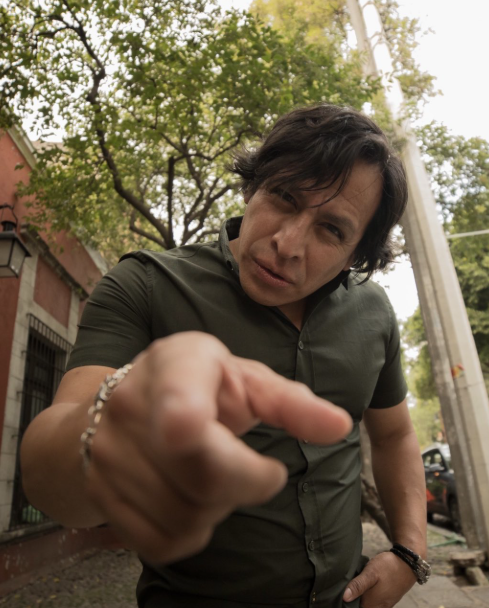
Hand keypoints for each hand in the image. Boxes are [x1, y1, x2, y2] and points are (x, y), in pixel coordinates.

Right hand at [85, 331, 351, 563]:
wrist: (123, 403)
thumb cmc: (198, 387)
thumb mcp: (244, 380)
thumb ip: (290, 403)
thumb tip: (340, 426)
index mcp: (177, 365)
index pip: (177, 389)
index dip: (181, 411)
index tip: (185, 426)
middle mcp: (131, 405)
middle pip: (202, 476)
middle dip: (247, 481)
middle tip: (251, 465)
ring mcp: (107, 453)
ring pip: (185, 517)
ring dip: (218, 508)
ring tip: (214, 473)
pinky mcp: (99, 492)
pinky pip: (161, 542)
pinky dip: (191, 532)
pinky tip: (190, 497)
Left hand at [343, 551, 416, 607]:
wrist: (408, 564)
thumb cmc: (388, 567)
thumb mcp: (371, 573)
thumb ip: (358, 586)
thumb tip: (344, 598)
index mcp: (371, 604)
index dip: (347, 602)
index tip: (340, 594)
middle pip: (361, 606)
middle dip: (354, 600)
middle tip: (346, 587)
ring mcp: (384, 605)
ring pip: (368, 605)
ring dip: (361, 597)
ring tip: (354, 586)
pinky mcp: (388, 599)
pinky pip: (375, 602)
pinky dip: (368, 596)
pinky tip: (364, 586)